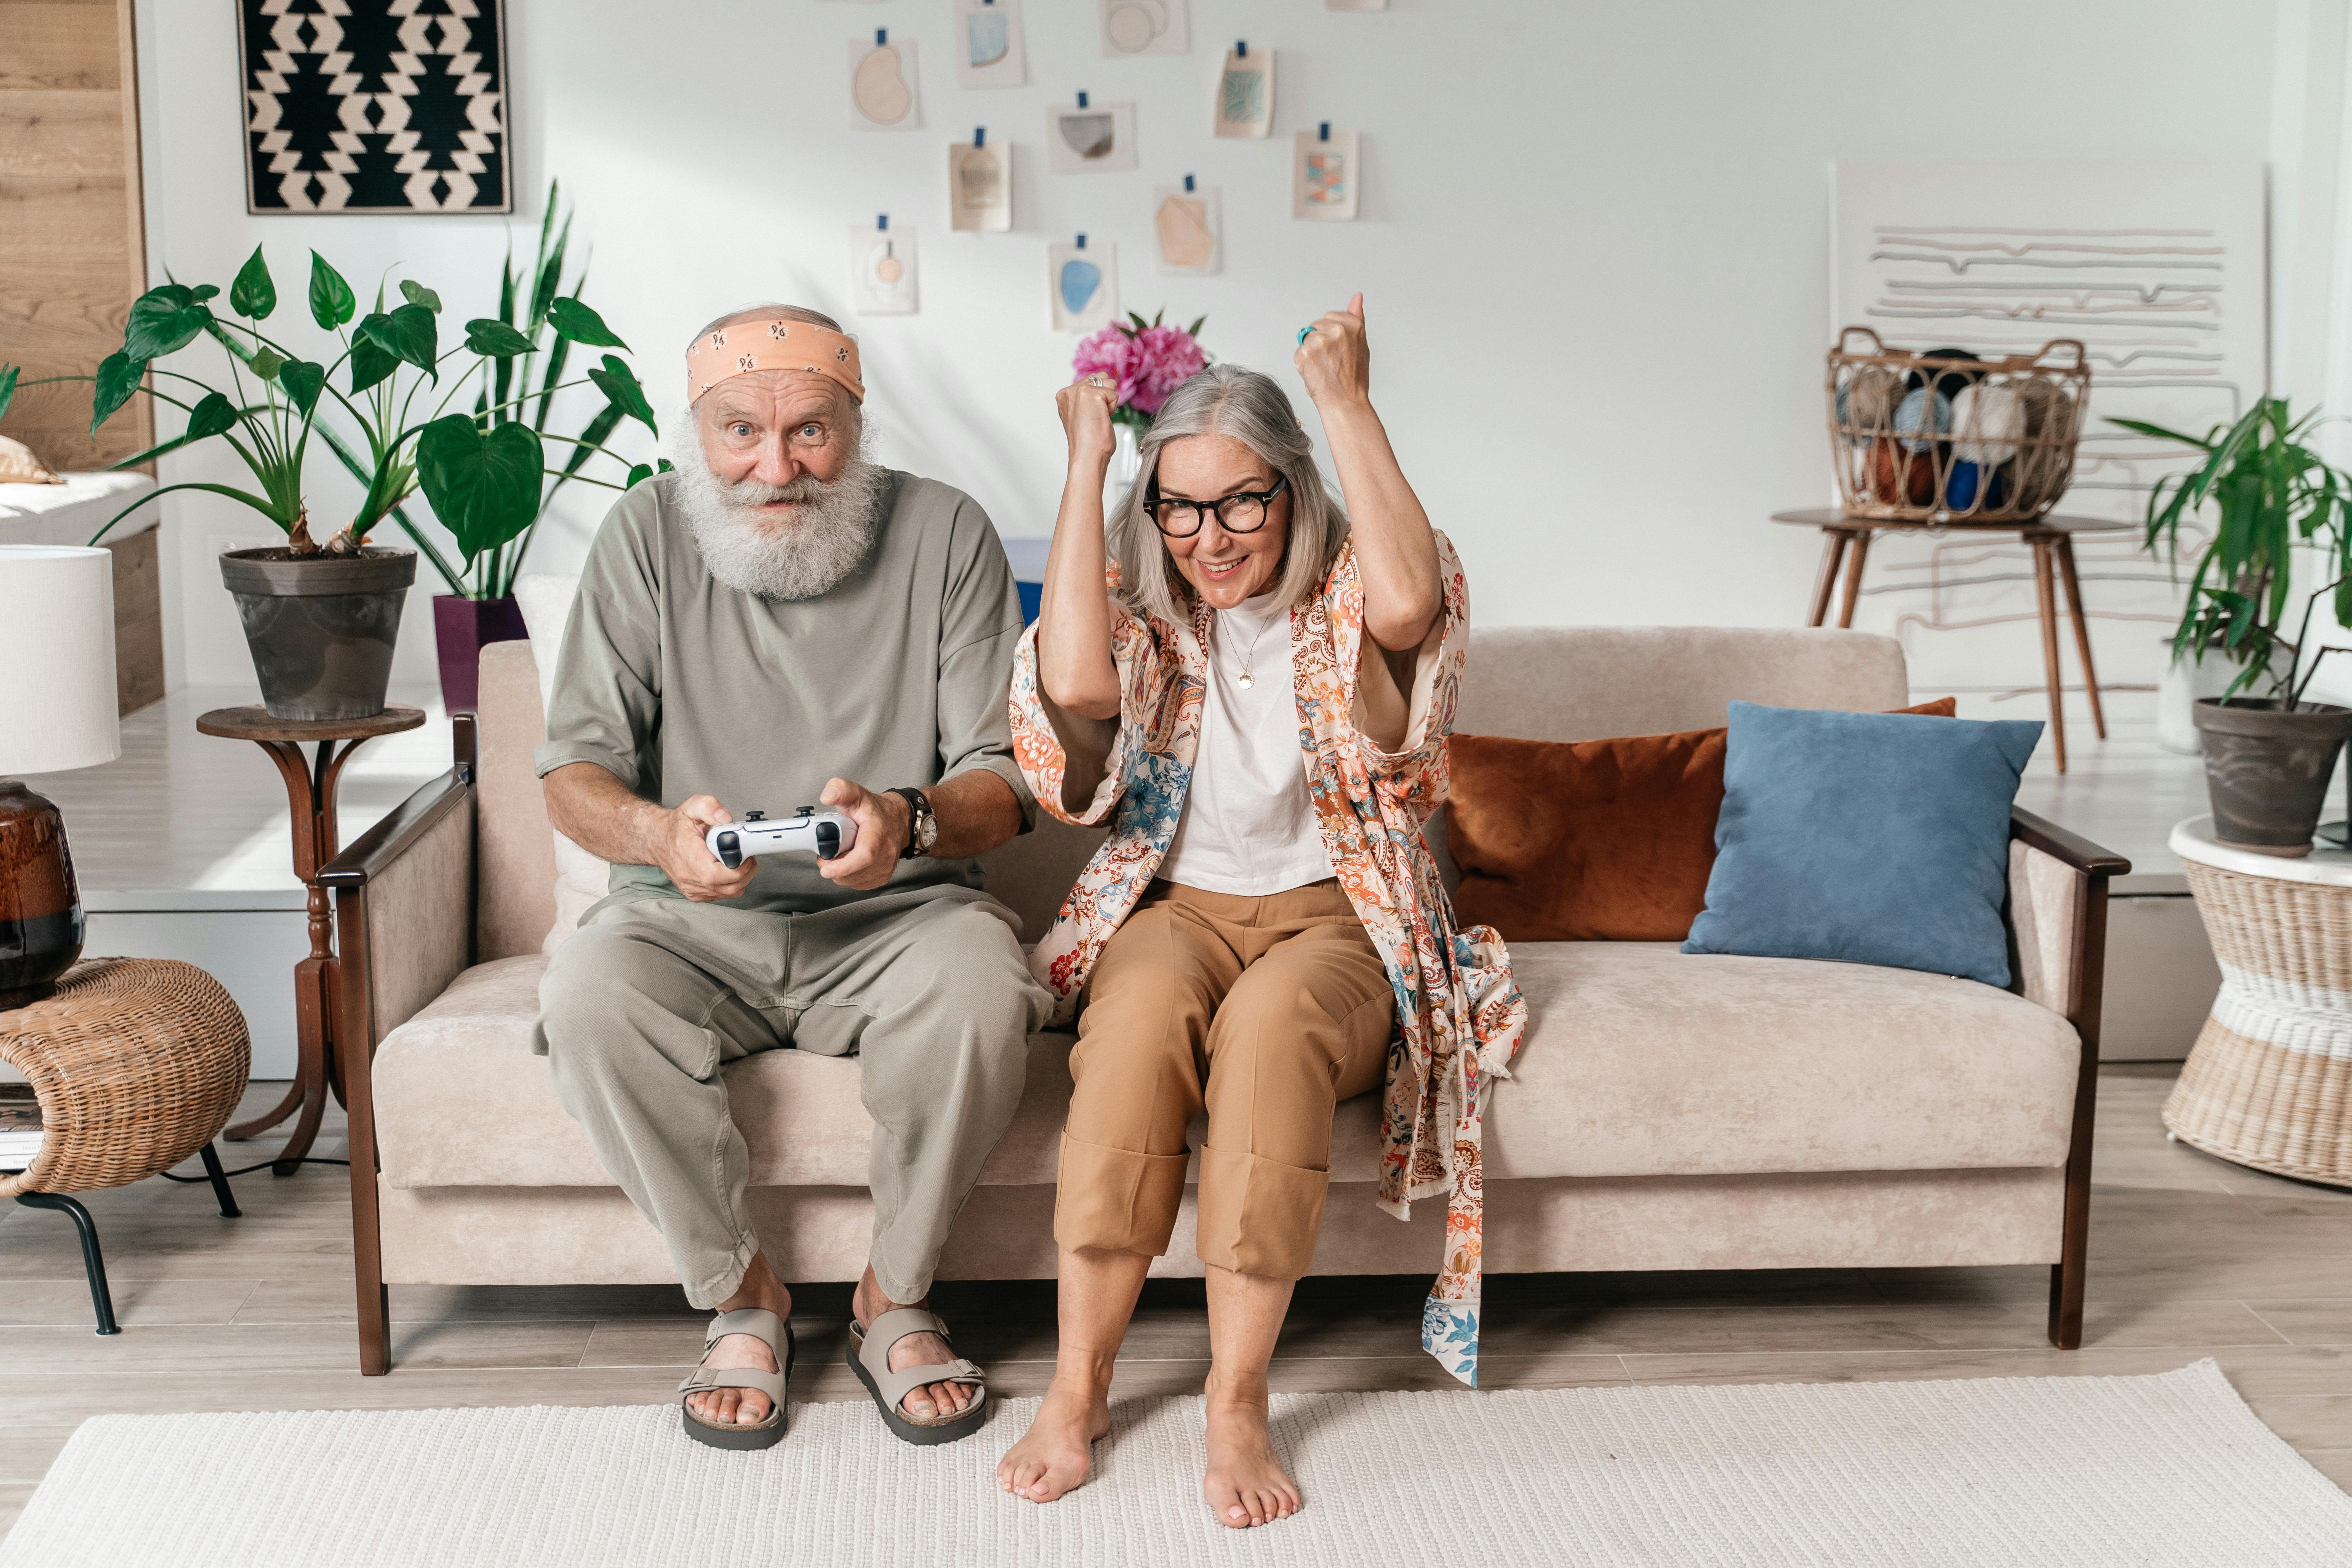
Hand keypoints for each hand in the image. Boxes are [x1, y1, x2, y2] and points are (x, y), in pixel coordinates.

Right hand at [661, 795, 758, 901]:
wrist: (657, 840)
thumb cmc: (675, 827)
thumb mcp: (692, 807)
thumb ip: (710, 808)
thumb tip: (726, 818)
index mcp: (688, 855)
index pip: (717, 874)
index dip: (738, 867)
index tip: (745, 855)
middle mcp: (688, 876)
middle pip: (728, 886)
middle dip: (745, 872)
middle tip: (747, 857)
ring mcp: (691, 887)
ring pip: (728, 893)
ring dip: (741, 879)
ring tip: (740, 862)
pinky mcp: (694, 894)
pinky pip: (720, 895)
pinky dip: (730, 885)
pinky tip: (729, 871)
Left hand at [817, 777, 910, 890]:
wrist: (898, 820)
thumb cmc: (876, 810)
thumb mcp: (857, 794)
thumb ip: (840, 790)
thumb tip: (827, 795)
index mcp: (878, 833)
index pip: (864, 856)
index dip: (844, 866)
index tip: (826, 868)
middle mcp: (886, 853)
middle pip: (855, 873)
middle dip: (834, 868)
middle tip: (825, 855)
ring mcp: (886, 867)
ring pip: (854, 881)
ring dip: (840, 873)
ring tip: (837, 856)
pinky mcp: (883, 876)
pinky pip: (859, 884)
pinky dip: (848, 878)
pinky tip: (847, 864)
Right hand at [1057, 376, 1120, 474]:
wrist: (1087, 456)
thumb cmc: (1088, 441)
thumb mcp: (1083, 413)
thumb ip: (1087, 397)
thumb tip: (1103, 380)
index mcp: (1064, 396)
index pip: (1091, 381)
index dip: (1098, 399)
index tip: (1090, 416)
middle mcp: (1069, 391)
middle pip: (1101, 378)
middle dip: (1105, 397)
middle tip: (1095, 417)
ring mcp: (1078, 391)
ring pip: (1109, 384)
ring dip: (1109, 402)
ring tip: (1097, 418)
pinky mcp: (1091, 394)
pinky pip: (1114, 394)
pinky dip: (1112, 408)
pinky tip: (1101, 419)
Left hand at [1294, 293, 1369, 412]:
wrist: (1346, 403)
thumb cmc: (1353, 378)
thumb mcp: (1360, 344)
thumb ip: (1356, 318)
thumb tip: (1357, 297)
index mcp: (1353, 324)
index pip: (1328, 318)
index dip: (1329, 336)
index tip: (1338, 352)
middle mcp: (1338, 329)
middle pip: (1315, 327)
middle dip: (1319, 343)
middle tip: (1331, 363)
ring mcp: (1321, 340)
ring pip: (1306, 339)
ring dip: (1310, 354)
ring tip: (1324, 369)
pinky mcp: (1306, 352)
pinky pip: (1298, 352)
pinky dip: (1303, 365)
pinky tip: (1316, 374)